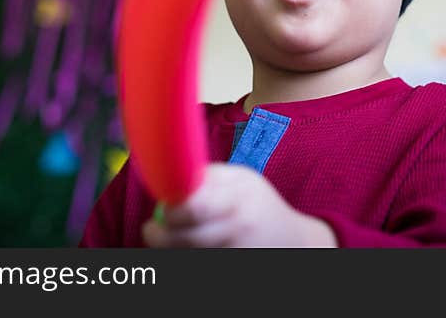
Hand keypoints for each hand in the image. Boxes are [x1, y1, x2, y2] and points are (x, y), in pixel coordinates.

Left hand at [142, 163, 337, 247]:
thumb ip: (209, 177)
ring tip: (174, 238)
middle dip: (159, 236)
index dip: (170, 210)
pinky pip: (196, 265)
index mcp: (239, 199)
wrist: (294, 242)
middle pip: (184, 240)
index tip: (162, 209)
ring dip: (172, 249)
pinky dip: (188, 258)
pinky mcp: (230, 270)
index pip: (193, 208)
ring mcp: (236, 253)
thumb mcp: (242, 180)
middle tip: (151, 230)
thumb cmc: (260, 205)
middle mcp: (238, 229)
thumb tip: (170, 175)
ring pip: (187, 255)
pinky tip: (193, 251)